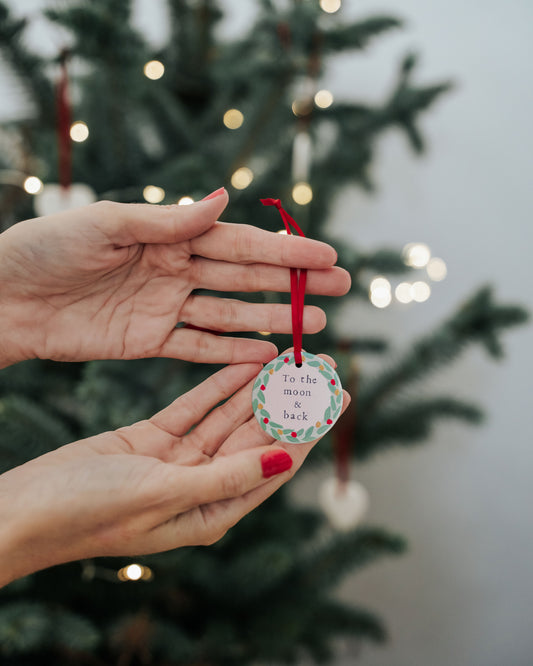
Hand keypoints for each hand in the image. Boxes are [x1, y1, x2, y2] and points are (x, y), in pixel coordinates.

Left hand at [0, 189, 349, 366]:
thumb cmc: (47, 247)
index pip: (239, 241)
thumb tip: (226, 197)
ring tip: (315, 324)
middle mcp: (175, 269)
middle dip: (293, 282)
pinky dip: (231, 352)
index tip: (326, 255)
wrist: (4, 296)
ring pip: (230, 314)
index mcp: (169, 235)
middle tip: (339, 287)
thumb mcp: (108, 224)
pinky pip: (198, 348)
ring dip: (272, 319)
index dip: (285, 249)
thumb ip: (169, 221)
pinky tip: (265, 354)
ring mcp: (165, 307)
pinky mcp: (148, 341)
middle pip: (246, 277)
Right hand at [0, 359, 349, 584]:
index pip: (277, 464)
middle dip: (290, 402)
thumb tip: (289, 459)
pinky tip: (246, 362)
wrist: (27, 508)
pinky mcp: (155, 436)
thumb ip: (229, 476)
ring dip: (260, 388)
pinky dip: (220, 384)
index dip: (309, 430)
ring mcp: (179, 459)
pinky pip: (197, 406)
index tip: (337, 400)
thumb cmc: (90, 514)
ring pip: (230, 416)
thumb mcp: (165, 494)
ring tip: (291, 358)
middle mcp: (203, 485)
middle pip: (259, 436)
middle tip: (321, 368)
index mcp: (213, 512)